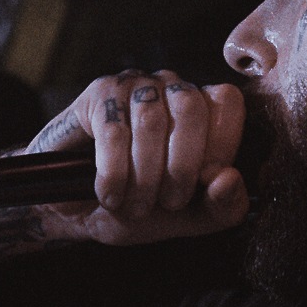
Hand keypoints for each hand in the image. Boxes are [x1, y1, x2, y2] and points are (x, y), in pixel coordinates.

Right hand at [24, 70, 248, 246]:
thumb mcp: (184, 219)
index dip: (218, 148)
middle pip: (191, 108)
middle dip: (181, 168)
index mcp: (201, 112)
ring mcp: (134, 86)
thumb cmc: (135, 207)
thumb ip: (221, 208)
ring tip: (134, 205)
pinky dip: (113, 174)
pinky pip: (113, 131)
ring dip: (144, 177)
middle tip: (167, 202)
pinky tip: (109, 195)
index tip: (199, 188)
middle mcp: (171, 89)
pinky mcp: (98, 95)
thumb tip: (231, 178)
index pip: (226, 104)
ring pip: (150, 121)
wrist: (75, 212)